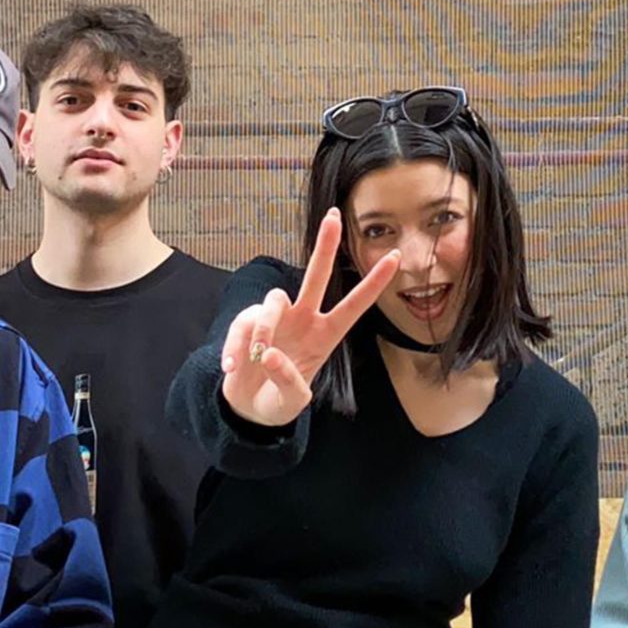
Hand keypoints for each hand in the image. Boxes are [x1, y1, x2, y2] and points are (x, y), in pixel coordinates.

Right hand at [218, 209, 399, 426]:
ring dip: (264, 329)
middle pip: (317, 277)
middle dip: (325, 247)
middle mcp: (303, 320)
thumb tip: (269, 354)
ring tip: (256, 359)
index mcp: (325, 336)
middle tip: (334, 218)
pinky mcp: (248, 323)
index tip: (394, 256)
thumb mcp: (291, 402)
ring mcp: (276, 319)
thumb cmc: (278, 402)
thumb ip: (287, 380)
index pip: (353, 306)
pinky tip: (233, 368)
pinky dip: (236, 347)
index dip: (373, 283)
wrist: (248, 409)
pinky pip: (243, 325)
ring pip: (273, 302)